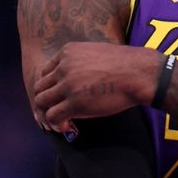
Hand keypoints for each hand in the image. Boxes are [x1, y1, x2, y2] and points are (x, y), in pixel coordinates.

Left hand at [33, 42, 159, 132]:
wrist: (137, 73)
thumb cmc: (124, 63)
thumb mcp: (95, 51)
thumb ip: (79, 61)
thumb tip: (74, 76)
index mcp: (68, 52)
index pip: (46, 71)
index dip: (51, 86)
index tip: (60, 95)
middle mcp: (64, 67)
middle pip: (40, 87)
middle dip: (47, 100)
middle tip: (58, 109)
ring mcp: (67, 85)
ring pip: (41, 102)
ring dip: (48, 113)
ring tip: (61, 120)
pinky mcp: (74, 103)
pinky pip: (52, 116)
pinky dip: (56, 124)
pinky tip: (67, 126)